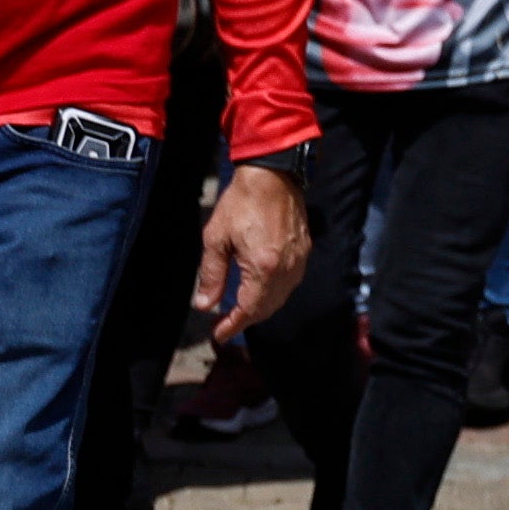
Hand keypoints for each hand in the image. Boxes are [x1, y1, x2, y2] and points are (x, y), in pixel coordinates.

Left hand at [191, 160, 310, 338]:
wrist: (272, 174)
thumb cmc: (242, 202)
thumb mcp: (216, 239)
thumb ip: (212, 275)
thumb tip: (205, 305)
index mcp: (263, 267)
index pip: (248, 310)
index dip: (232, 326)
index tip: (218, 335)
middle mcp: (286, 269)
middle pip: (266, 309)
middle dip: (245, 319)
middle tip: (224, 323)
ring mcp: (298, 261)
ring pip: (280, 298)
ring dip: (259, 308)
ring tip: (239, 310)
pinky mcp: (303, 252)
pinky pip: (289, 283)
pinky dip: (273, 293)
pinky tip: (258, 290)